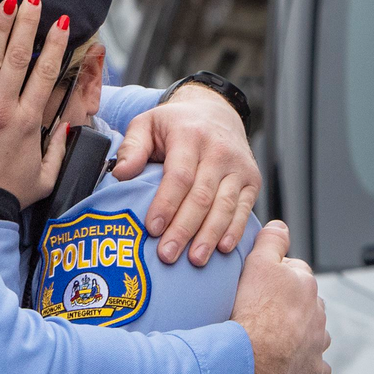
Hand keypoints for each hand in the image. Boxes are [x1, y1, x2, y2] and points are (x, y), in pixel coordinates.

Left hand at [0, 0, 70, 206]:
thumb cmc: (7, 194)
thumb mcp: (46, 177)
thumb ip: (59, 148)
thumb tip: (68, 125)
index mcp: (29, 122)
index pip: (46, 73)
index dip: (55, 45)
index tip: (61, 23)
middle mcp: (4, 108)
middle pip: (20, 56)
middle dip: (28, 23)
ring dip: (0, 28)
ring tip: (6, 3)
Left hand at [112, 83, 259, 264]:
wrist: (217, 113)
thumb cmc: (176, 125)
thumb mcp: (148, 124)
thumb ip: (132, 147)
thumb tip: (121, 174)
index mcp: (190, 136)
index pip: (179, 175)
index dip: (166, 204)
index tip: (153, 229)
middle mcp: (218, 151)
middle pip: (201, 196)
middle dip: (184, 229)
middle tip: (167, 255)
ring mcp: (239, 167)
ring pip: (224, 206)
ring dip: (209, 235)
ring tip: (195, 260)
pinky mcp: (252, 180)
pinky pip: (244, 209)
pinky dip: (235, 230)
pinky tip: (222, 248)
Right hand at [230, 221, 329, 373]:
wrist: (250, 357)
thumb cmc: (252, 312)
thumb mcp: (258, 263)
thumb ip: (271, 242)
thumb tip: (281, 226)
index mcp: (305, 285)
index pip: (297, 272)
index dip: (277, 278)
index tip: (261, 287)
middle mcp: (317, 313)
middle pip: (306, 304)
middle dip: (291, 307)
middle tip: (264, 313)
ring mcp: (317, 343)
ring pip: (314, 334)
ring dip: (301, 335)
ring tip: (276, 339)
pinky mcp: (312, 371)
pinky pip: (316, 366)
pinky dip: (306, 364)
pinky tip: (291, 363)